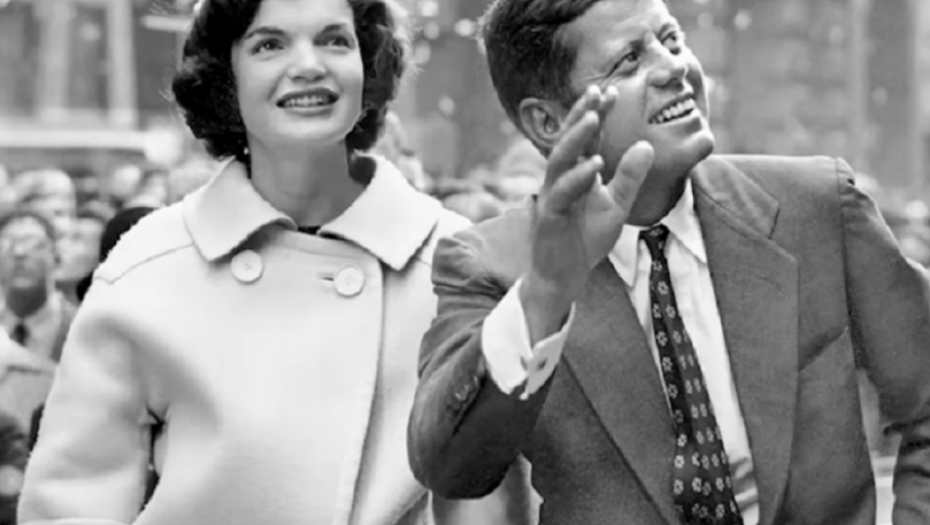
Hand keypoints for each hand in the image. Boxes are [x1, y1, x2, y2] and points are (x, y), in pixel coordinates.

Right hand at [521, 85, 653, 337]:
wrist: (565, 276)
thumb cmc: (585, 239)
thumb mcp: (616, 205)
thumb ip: (629, 177)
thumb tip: (647, 145)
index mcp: (575, 173)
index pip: (585, 137)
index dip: (596, 113)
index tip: (613, 90)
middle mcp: (560, 179)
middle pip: (568, 139)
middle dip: (582, 114)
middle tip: (598, 90)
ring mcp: (552, 196)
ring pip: (559, 160)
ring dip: (576, 137)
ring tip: (594, 116)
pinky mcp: (549, 217)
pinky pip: (561, 192)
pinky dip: (578, 177)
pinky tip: (594, 163)